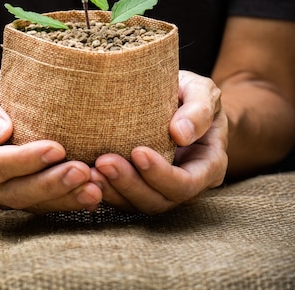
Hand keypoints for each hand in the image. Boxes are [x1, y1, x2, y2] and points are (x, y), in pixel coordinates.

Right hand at [0, 69, 102, 213]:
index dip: (23, 160)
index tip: (57, 149)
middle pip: (10, 190)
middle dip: (49, 184)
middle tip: (83, 172)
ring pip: (27, 203)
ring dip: (62, 198)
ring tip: (94, 188)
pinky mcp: (13, 196)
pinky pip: (38, 205)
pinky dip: (65, 201)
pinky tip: (91, 194)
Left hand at [92, 70, 227, 213]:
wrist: (181, 98)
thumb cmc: (194, 94)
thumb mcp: (203, 91)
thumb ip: (199, 109)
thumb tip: (180, 134)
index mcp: (208, 165)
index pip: (186, 183)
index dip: (161, 174)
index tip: (137, 152)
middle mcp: (188, 184)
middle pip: (160, 200)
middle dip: (130, 184)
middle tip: (104, 162)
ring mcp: (163, 188)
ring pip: (138, 203)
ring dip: (113, 190)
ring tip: (89, 171)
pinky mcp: (141, 184)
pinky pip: (123, 197)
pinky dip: (105, 189)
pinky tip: (86, 174)